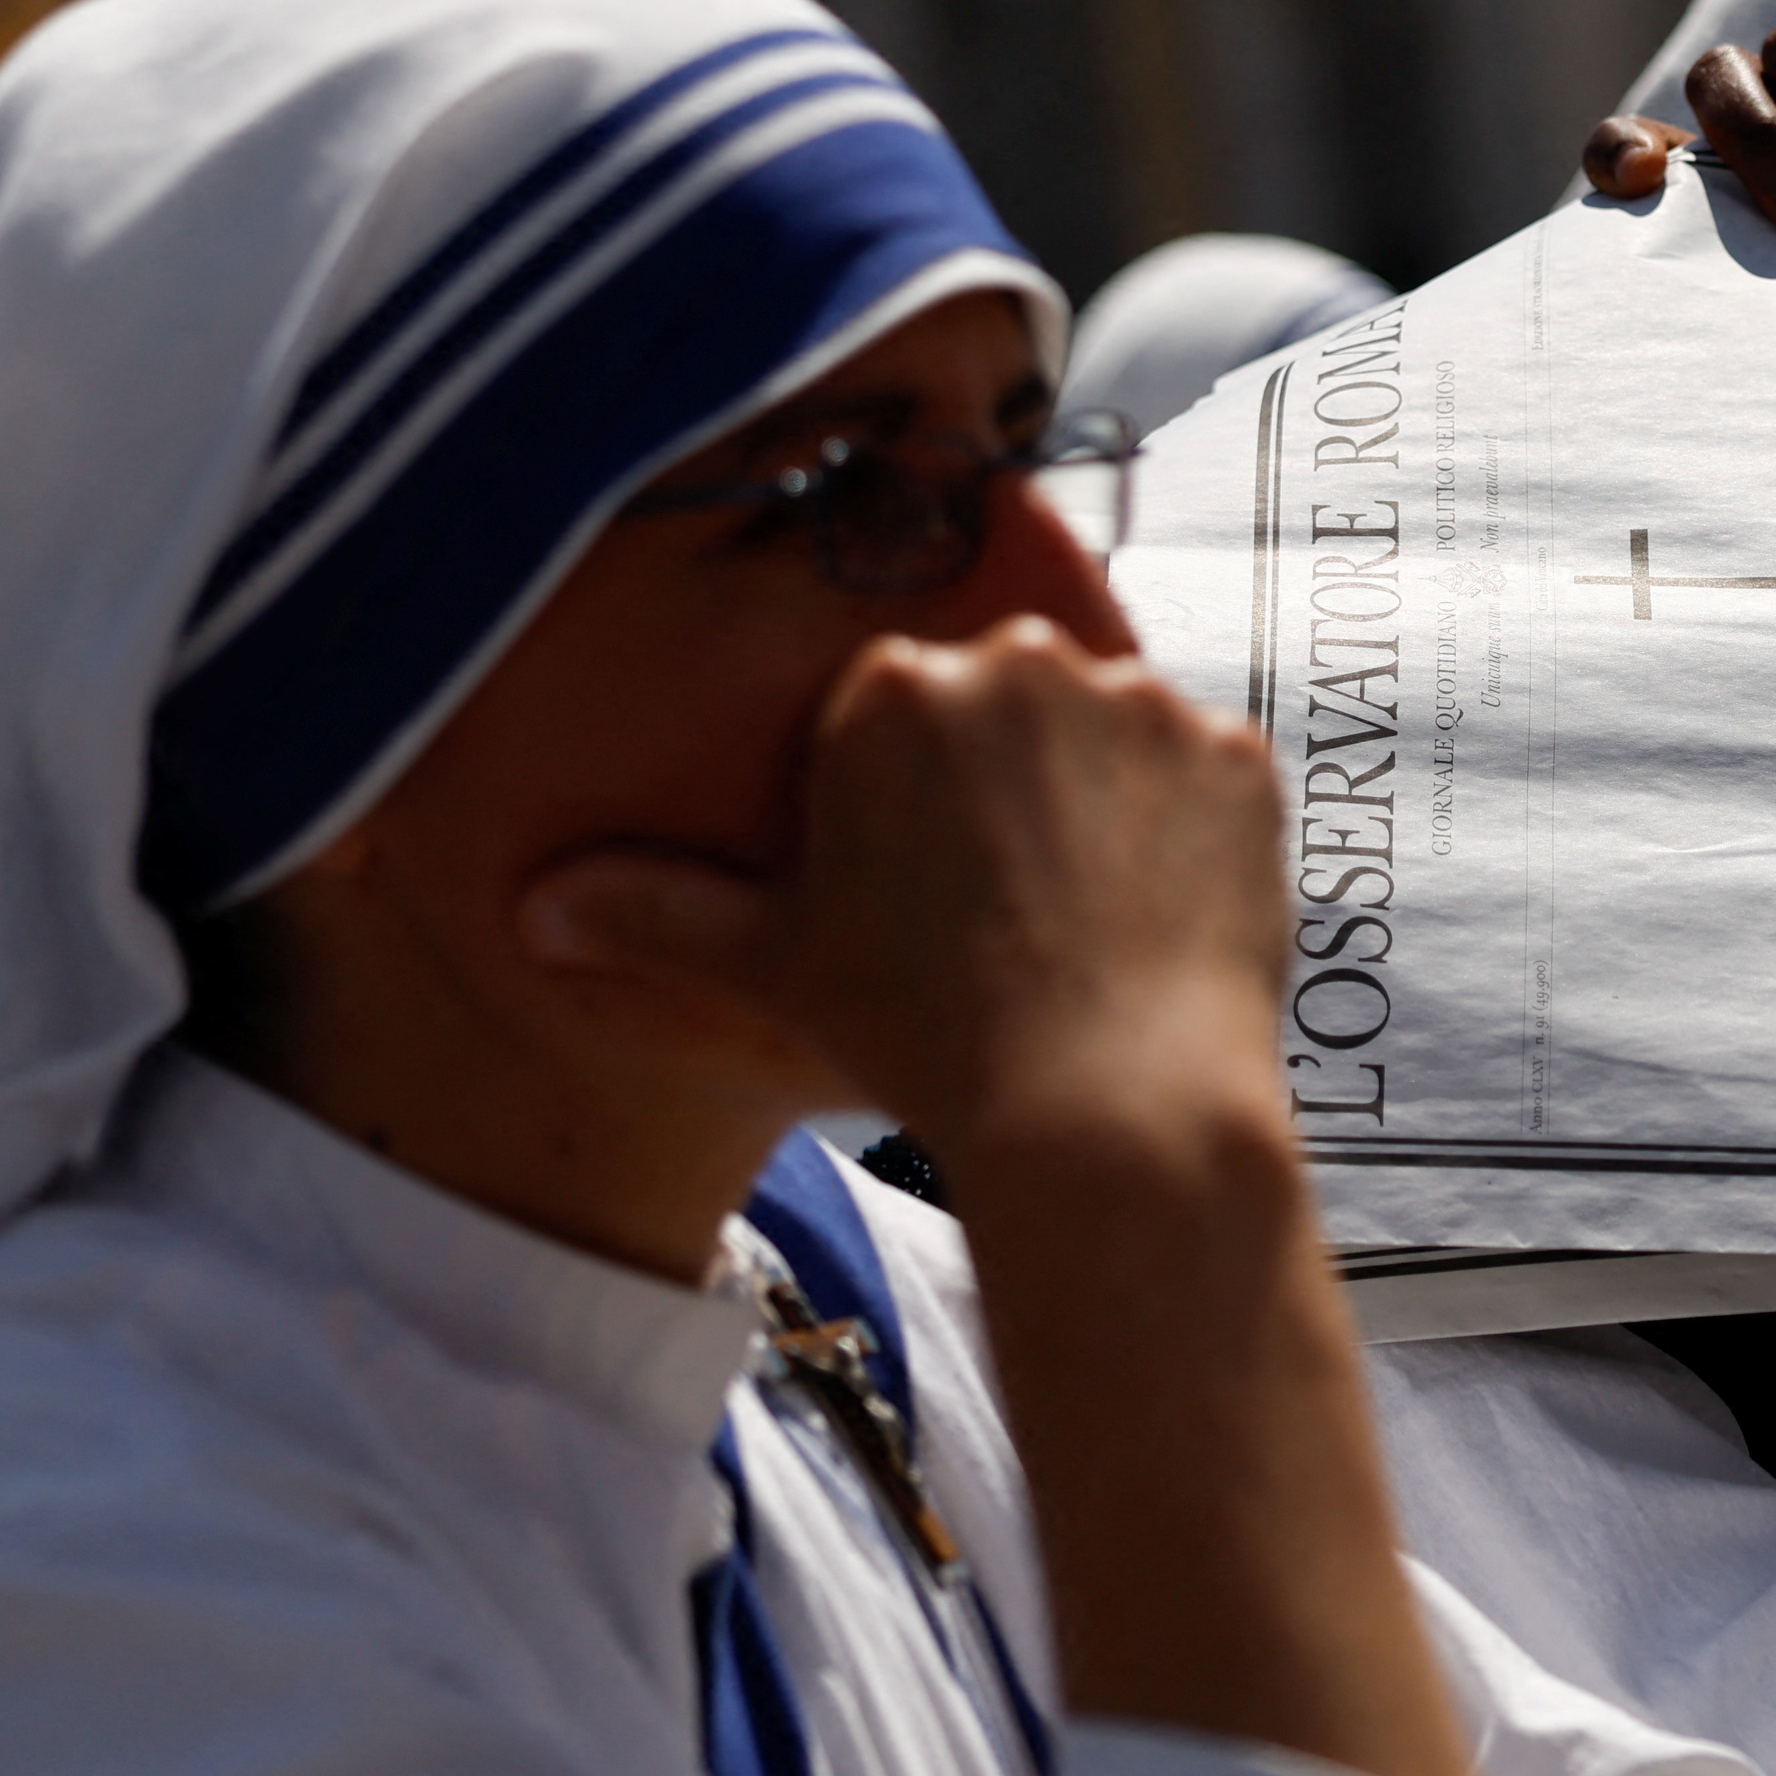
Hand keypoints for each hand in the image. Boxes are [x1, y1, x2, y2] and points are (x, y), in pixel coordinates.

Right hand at [526, 617, 1295, 1180]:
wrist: (1108, 1114)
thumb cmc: (924, 1038)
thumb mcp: (772, 968)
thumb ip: (654, 912)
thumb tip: (536, 908)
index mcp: (896, 688)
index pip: (892, 702)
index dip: (901, 797)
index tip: (916, 880)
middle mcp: (1022, 661)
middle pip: (1005, 695)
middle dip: (999, 777)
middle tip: (1000, 903)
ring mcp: (1142, 701)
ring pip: (1106, 729)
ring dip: (1094, 796)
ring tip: (1078, 918)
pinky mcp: (1239, 753)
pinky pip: (1204, 773)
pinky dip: (1185, 831)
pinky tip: (1151, 917)